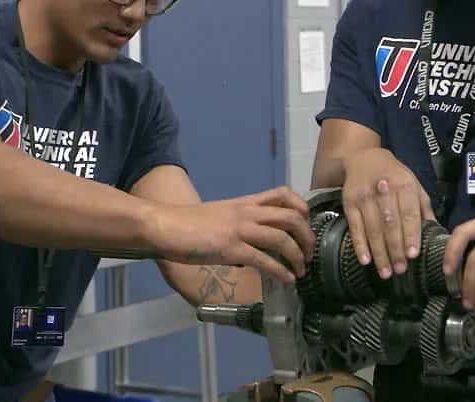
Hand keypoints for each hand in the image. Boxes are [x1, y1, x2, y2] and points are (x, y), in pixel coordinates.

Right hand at [145, 186, 312, 283]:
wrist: (165, 225)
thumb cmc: (189, 223)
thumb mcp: (221, 215)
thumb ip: (241, 223)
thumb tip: (256, 244)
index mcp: (246, 203)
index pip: (284, 194)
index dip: (303, 209)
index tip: (307, 226)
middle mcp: (247, 212)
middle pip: (291, 217)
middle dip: (307, 237)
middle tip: (309, 254)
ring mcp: (239, 230)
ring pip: (282, 238)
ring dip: (298, 256)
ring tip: (301, 270)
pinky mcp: (230, 248)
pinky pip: (264, 260)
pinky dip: (280, 271)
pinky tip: (286, 280)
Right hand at [341, 148, 434, 279]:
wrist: (364, 159)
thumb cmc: (395, 176)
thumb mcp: (414, 185)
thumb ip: (424, 208)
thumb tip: (436, 233)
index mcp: (404, 184)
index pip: (408, 213)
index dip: (410, 235)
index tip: (413, 255)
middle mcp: (384, 189)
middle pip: (390, 224)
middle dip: (395, 249)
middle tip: (400, 270)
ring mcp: (364, 196)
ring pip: (373, 229)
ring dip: (379, 253)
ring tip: (385, 272)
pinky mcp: (349, 202)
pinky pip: (355, 227)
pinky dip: (360, 245)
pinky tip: (365, 260)